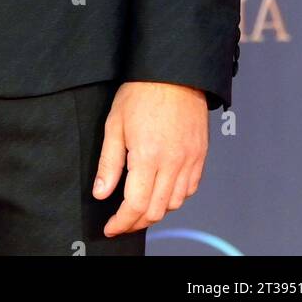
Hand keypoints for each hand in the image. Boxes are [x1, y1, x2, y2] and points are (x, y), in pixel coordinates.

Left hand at [93, 81, 208, 235]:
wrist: (173, 73)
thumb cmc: (142, 92)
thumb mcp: (115, 124)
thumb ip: (108, 163)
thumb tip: (101, 193)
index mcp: (148, 156)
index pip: (135, 205)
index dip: (122, 222)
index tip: (111, 227)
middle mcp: (172, 163)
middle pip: (156, 211)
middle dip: (136, 222)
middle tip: (122, 222)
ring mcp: (189, 160)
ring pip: (174, 203)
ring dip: (156, 211)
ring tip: (140, 207)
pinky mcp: (200, 156)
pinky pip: (190, 189)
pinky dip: (175, 198)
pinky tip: (162, 192)